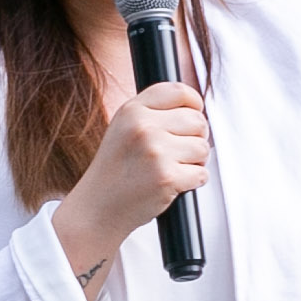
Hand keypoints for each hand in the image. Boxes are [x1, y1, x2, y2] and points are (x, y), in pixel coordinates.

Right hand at [50, 82, 209, 292]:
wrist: (97, 208)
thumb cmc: (114, 171)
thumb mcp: (123, 128)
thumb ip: (154, 113)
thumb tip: (196, 109)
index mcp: (132, 110)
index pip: (179, 92)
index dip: (194, 104)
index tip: (194, 114)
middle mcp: (143, 127)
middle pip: (198, 121)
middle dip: (195, 138)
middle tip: (178, 152)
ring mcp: (156, 152)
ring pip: (203, 148)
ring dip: (195, 162)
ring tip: (172, 168)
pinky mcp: (167, 177)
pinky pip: (201, 173)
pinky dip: (193, 181)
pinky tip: (173, 183)